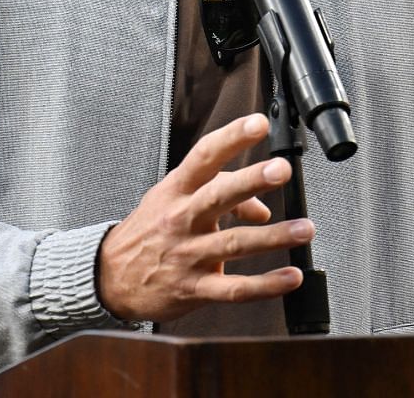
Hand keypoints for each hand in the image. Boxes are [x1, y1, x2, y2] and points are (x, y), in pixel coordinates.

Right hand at [97, 113, 313, 323]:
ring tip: (305, 229)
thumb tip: (263, 208)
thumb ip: (220, 192)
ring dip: (274, 237)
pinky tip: (290, 278)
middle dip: (251, 181)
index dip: (231, 137)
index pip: (204, 157)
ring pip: (235, 243)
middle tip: (280, 169)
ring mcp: (188, 254)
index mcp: (177, 191)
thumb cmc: (148, 231)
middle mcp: (183, 219)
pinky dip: (265, 285)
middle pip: (218, 196)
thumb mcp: (174, 199)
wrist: (108, 277)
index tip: (258, 124)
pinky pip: (234, 289)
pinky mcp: (194, 288)